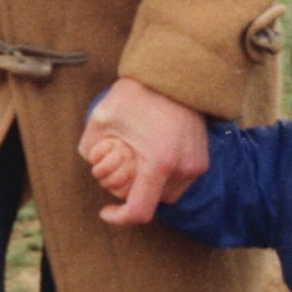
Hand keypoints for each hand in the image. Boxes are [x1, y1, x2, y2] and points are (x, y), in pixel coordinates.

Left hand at [78, 79, 207, 225]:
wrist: (175, 73)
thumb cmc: (138, 93)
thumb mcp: (101, 117)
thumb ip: (89, 147)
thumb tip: (90, 163)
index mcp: (158, 163)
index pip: (139, 211)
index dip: (119, 218)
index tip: (106, 211)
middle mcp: (182, 169)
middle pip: (153, 202)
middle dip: (134, 194)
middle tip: (121, 171)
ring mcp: (196, 165)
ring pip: (167, 194)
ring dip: (151, 186)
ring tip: (138, 160)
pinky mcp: (203, 159)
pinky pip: (180, 181)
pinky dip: (165, 176)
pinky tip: (154, 154)